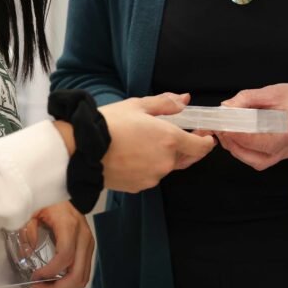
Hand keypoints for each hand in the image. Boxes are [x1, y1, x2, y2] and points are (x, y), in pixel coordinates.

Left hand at [24, 201, 93, 287]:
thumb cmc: (52, 202)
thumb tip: (26, 253)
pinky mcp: (88, 249)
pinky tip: (54, 278)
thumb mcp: (34, 212)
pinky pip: (83, 273)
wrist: (71, 192)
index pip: (65, 257)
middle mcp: (83, 238)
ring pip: (83, 278)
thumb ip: (28, 231)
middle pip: (77, 275)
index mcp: (70, 227)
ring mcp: (89, 245)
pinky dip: (69, 282)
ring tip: (45, 285)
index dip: (49, 272)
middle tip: (39, 287)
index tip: (34, 276)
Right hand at [99, 92, 215, 192]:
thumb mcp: (138, 106)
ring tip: (144, 143)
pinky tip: (134, 155)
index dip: (206, 142)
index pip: (201, 147)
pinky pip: (151, 176)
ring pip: (166, 167)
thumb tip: (184, 100)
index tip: (206, 136)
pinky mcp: (139, 186)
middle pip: (185, 158)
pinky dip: (148, 166)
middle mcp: (165, 162)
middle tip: (175, 135)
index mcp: (170, 140)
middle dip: (185, 147)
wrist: (81, 149)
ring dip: (163, 157)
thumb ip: (166, 104)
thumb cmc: (108, 124)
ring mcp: (153, 176)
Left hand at [216, 83, 287, 170]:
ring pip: (257, 162)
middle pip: (259, 159)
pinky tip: (237, 138)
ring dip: (238, 150)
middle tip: (221, 130)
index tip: (226, 128)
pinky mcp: (281, 154)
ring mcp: (286, 153)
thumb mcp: (272, 91)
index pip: (265, 142)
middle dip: (236, 146)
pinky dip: (245, 151)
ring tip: (227, 134)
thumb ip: (247, 98)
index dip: (243, 137)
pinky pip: (260, 159)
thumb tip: (226, 108)